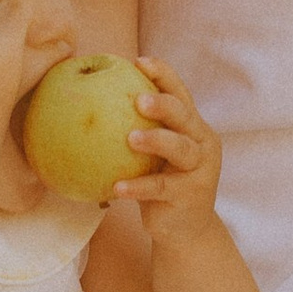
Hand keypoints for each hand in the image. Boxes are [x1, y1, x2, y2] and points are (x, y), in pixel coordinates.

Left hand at [112, 60, 223, 237]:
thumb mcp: (155, 155)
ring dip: (156, 141)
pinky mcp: (190, 195)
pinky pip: (162, 188)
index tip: (138, 61)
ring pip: (181, 149)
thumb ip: (138, 131)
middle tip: (137, 99)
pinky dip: (138, 186)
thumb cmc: (162, 183)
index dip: (163, 74)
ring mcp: (200, 170)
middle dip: (163, 104)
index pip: (181, 93)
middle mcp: (202, 143)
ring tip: (129, 138)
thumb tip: (90, 104)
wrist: (185, 230)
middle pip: (185, 116)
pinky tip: (116, 188)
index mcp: (193, 126)